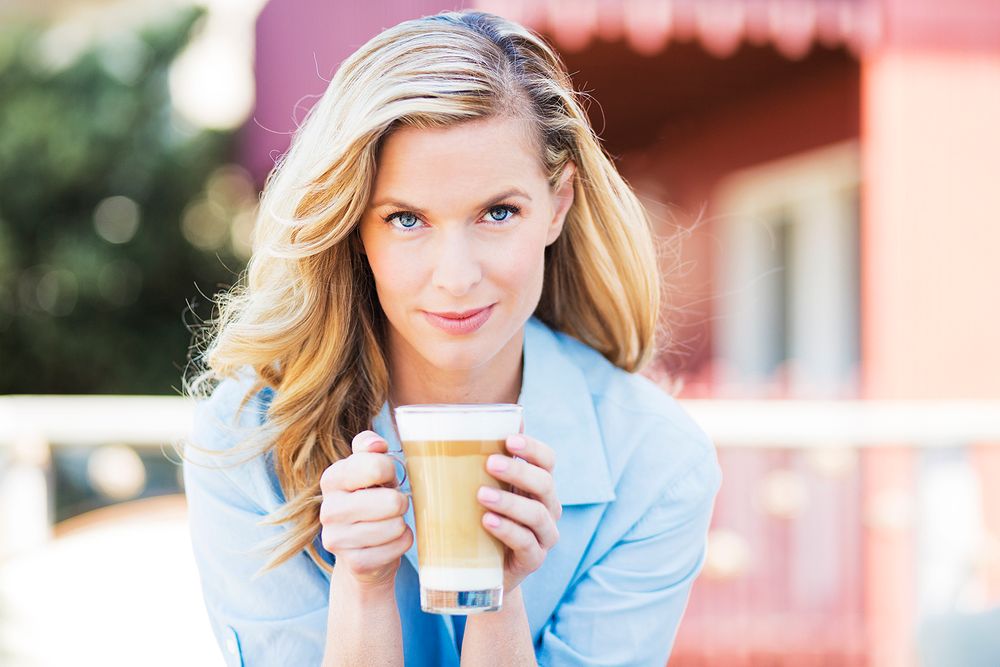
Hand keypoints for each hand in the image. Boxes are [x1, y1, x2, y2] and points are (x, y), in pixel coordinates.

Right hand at [319, 430, 412, 591]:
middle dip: (400, 502)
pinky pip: (398, 546)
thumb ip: (370, 449)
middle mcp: (328, 510)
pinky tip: (389, 541)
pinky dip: (402, 543)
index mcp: (332, 479)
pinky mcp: (354, 563)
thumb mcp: (371, 470)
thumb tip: (376, 444)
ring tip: (389, 523)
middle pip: (391, 502)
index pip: (376, 466)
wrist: (362, 550)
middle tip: (392, 505)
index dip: (391, 470)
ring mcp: (337, 539)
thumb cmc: (372, 499)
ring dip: (401, 523)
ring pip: (396, 526)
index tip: (387, 477)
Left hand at [477, 432, 560, 592]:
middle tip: (490, 463)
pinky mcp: (533, 560)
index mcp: (537, 485)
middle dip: (519, 471)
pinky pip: (527, 543)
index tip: (509, 439)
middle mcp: (547, 507)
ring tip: (481, 495)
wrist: (480, 571)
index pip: (547, 460)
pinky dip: (508, 530)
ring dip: (510, 502)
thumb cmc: (480, 520)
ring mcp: (544, 535)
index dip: (533, 448)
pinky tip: (487, 522)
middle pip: (545, 484)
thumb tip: (471, 421)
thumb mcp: (481, 489)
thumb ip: (481, 462)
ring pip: (538, 514)